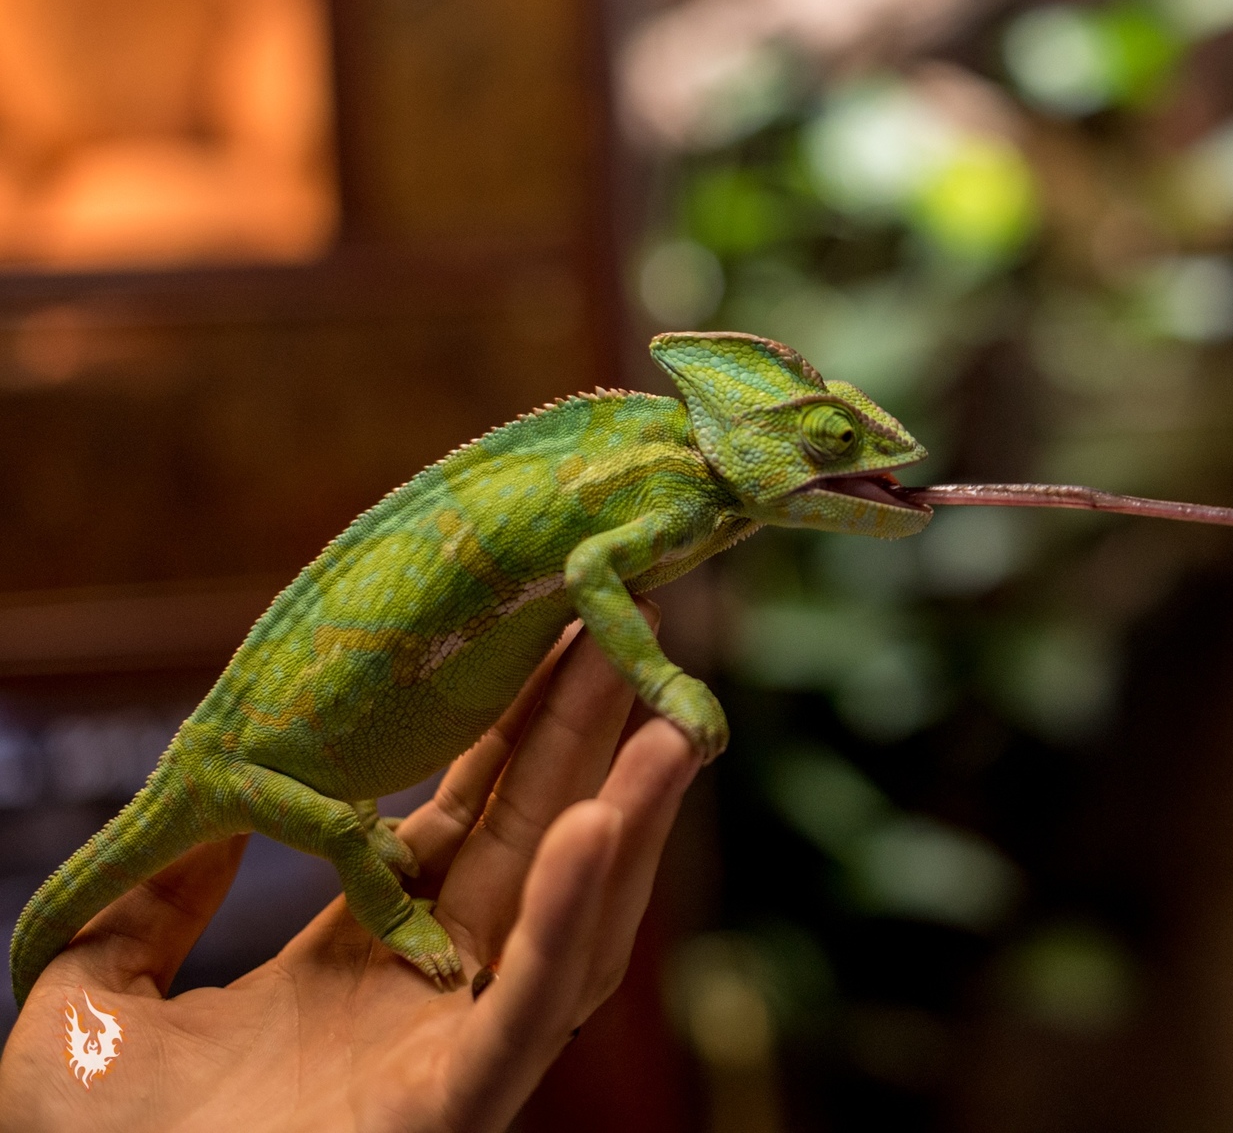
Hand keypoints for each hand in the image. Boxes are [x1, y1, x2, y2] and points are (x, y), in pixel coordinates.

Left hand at [0, 605, 698, 1132]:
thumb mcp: (86, 1010)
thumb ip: (143, 909)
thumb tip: (202, 820)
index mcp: (360, 968)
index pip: (466, 827)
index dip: (512, 734)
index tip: (547, 640)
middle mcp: (431, 1000)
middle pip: (535, 845)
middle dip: (589, 737)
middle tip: (633, 625)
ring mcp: (452, 1053)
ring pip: (567, 920)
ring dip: (625, 817)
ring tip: (669, 721)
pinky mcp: (456, 1105)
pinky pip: (526, 1006)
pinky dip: (567, 917)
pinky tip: (597, 831)